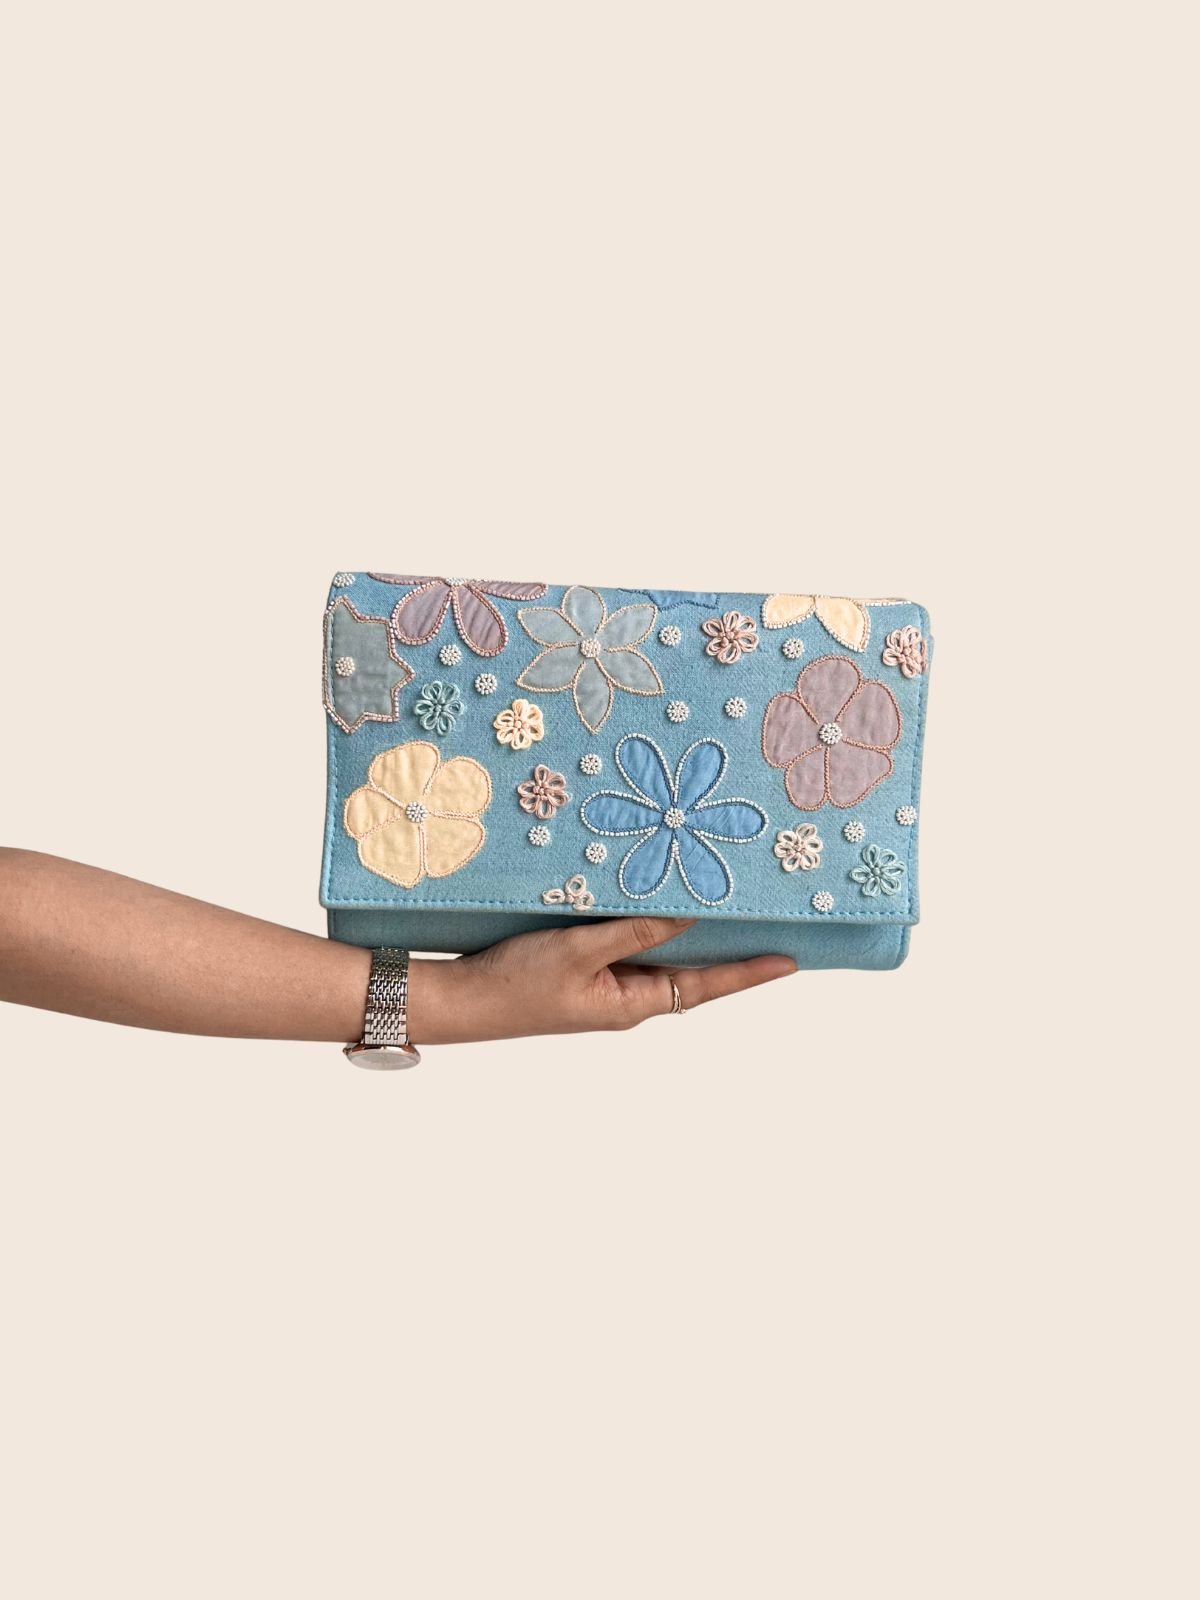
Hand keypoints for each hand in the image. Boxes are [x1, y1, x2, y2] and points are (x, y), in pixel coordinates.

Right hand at [408, 916, 796, 1043]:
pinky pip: (626, 943)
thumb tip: (690, 914)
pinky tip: (653, 896)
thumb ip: (635, 930)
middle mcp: (623, 997)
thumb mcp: (580, 950)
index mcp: (630, 1004)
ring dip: (683, 929)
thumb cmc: (516, 983)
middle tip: (763, 919)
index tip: (789, 961)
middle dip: (724, 947)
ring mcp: (602, 984)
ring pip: (656, 952)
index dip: (747, 973)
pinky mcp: (580, 968)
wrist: (459, 1000)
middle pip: (687, 970)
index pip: (704, 986)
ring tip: (720, 899)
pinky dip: (645, 921)